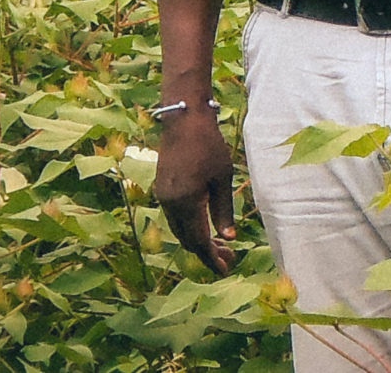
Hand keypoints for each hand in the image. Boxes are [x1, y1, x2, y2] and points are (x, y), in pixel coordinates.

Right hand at [154, 111, 237, 274]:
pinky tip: (203, 226)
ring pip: (179, 230)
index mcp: (186, 203)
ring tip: (219, 246)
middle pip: (186, 239)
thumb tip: (228, 238)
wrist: (183, 120)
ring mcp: (163, 197)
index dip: (211, 258)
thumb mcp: (222, 179)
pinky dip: (189, 227)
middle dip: (206, 252)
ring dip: (197, 240)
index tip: (225, 269)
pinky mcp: (162, 189)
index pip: (199, 241)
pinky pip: (175, 217)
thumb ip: (223, 211)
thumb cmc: (209, 146)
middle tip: (227, 259)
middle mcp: (169, 204)